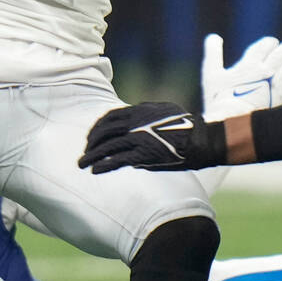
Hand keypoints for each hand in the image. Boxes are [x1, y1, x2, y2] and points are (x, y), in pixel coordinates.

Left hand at [79, 102, 226, 173]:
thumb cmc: (185, 124)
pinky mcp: (143, 155)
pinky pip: (117, 161)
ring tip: (82, 164)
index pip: (109, 118)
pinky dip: (103, 166)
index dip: (97, 128)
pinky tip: (96, 171)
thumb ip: (145, 112)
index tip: (91, 137)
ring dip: (91, 156)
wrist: (199, 139)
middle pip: (103, 132)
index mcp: (139, 110)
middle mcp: (134, 123)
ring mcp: (137, 139)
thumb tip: (132, 117)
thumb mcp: (163, 109)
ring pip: (107, 147)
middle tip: (84, 153)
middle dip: (90, 143)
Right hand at [201, 33, 281, 120]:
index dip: (271, 43)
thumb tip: (213, 37)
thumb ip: (213, 54)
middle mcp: (265, 71)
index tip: (272, 44)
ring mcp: (276, 84)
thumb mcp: (211, 74)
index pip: (266, 45)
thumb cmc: (218, 101)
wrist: (230, 126)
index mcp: (249, 63)